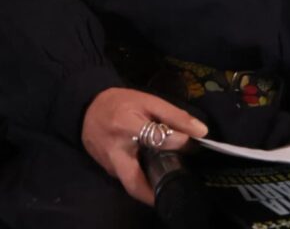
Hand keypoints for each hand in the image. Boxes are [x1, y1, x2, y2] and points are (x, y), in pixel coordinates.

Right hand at [81, 87, 207, 205]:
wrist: (88, 109)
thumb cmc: (122, 102)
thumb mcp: (148, 101)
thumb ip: (174, 115)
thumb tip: (201, 131)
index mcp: (127, 125)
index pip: (157, 139)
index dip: (179, 142)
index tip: (194, 142)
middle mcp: (115, 150)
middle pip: (136, 182)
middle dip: (157, 189)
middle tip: (178, 184)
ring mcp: (109, 165)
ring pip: (132, 185)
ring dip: (151, 187)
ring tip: (169, 179)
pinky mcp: (107, 172)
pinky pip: (127, 180)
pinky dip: (143, 178)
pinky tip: (154, 172)